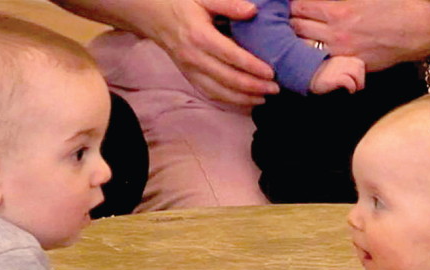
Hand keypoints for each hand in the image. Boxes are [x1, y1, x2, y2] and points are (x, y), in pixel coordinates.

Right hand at [150, 0, 278, 103]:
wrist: (154, 15)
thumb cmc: (183, 3)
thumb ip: (229, 3)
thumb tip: (252, 11)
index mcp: (200, 36)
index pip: (231, 56)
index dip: (252, 66)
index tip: (271, 72)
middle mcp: (194, 57)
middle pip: (227, 78)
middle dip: (253, 87)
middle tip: (275, 88)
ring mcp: (190, 70)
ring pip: (219, 91)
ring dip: (243, 98)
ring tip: (264, 98)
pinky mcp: (189, 77)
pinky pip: (210, 93)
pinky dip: (229, 100)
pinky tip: (245, 101)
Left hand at [290, 0, 429, 70]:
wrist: (418, 30)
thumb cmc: (394, 4)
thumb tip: (322, 1)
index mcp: (337, 9)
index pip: (299, 5)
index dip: (289, 3)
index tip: (284, 3)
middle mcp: (334, 31)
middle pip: (294, 26)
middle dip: (286, 21)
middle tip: (281, 18)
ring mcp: (339, 50)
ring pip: (302, 47)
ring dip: (293, 40)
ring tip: (288, 35)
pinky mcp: (346, 64)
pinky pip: (317, 62)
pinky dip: (307, 56)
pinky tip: (303, 51)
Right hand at [309, 55, 364, 93]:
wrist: (305, 78)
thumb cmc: (318, 76)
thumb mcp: (331, 68)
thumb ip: (341, 68)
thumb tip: (352, 78)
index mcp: (340, 58)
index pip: (358, 62)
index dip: (360, 73)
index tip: (357, 81)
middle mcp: (340, 60)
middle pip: (359, 67)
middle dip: (360, 79)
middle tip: (357, 88)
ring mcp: (337, 68)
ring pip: (356, 73)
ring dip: (358, 83)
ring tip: (353, 90)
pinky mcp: (334, 78)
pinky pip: (349, 81)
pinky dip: (352, 88)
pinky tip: (349, 91)